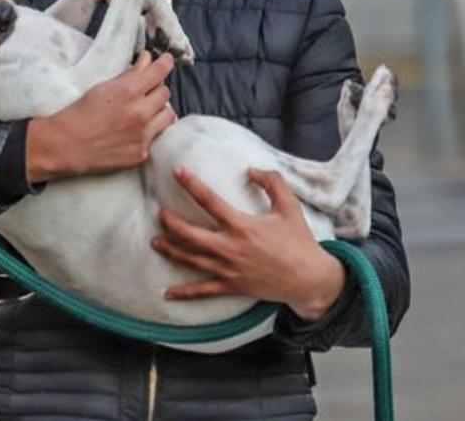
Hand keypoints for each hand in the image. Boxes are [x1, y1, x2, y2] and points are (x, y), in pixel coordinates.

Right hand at [26, 51, 175, 182]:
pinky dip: (148, 132)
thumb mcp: (101, 88)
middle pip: (165, 93)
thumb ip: (129, 73)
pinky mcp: (141, 153)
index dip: (165, 63)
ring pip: (168, 115)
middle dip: (156, 90)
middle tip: (144, 92)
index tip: (166, 61)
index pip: (160, 71)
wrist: (65, 146)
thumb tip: (147, 59)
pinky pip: (155, 137)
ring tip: (145, 112)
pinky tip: (133, 132)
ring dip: (159, 110)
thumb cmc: (78, 115)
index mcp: (128, 91)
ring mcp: (143, 135)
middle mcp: (140, 112)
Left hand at [151, 167, 346, 320]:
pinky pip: (203, 291)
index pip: (209, 201)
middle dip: (171, 223)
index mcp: (241, 226)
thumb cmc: (299, 242)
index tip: (177, 172)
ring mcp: (228, 269)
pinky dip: (184, 293)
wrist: (309, 279)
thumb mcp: (290, 207)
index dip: (191, 184)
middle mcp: (230, 248)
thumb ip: (272, 183)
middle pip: (190, 234)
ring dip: (170, 250)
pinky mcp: (231, 286)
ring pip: (191, 259)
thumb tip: (252, 169)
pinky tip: (167, 294)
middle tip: (160, 213)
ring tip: (155, 242)